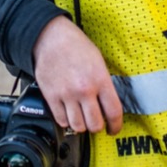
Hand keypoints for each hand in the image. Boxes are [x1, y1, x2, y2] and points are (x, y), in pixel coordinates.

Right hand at [31, 16, 123, 135]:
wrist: (51, 37)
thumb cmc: (75, 46)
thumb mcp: (98, 61)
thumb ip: (104, 84)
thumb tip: (108, 104)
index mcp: (100, 80)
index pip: (114, 112)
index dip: (116, 126)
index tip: (113, 129)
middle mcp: (84, 90)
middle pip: (95, 124)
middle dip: (97, 127)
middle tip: (96, 122)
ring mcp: (67, 95)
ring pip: (77, 126)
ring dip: (81, 126)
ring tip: (81, 118)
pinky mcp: (51, 96)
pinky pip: (60, 120)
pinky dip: (65, 121)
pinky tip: (68, 113)